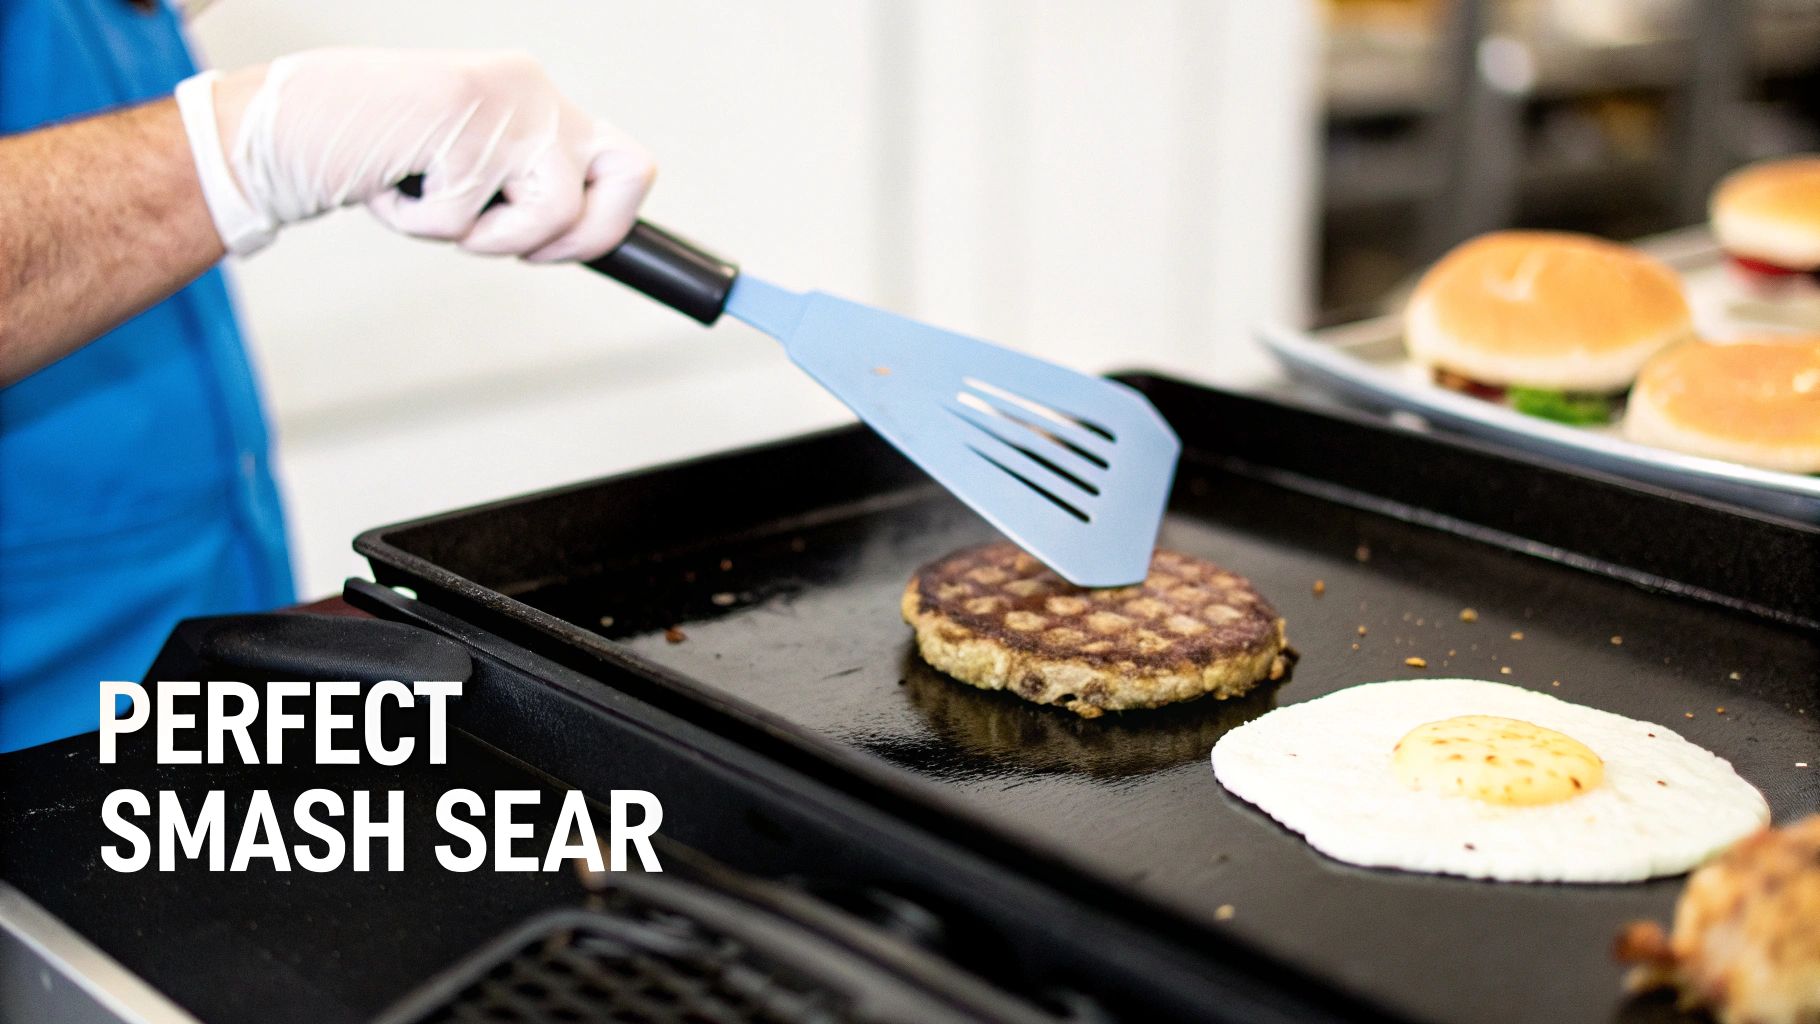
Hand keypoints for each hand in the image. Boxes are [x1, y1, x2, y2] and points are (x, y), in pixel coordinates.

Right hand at [180, 49, 653, 260]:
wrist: (285, 123)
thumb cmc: (370, 148)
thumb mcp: (470, 164)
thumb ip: (524, 184)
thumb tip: (580, 239)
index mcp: (537, 97)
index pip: (627, 166)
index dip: (606, 221)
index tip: (554, 247)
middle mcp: (533, 89)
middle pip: (631, 180)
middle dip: (579, 236)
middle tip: (509, 238)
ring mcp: (504, 102)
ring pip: (550, 216)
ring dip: (481, 236)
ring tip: (428, 199)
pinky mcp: (464, 121)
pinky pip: (465, 223)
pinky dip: (417, 225)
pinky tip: (389, 182)